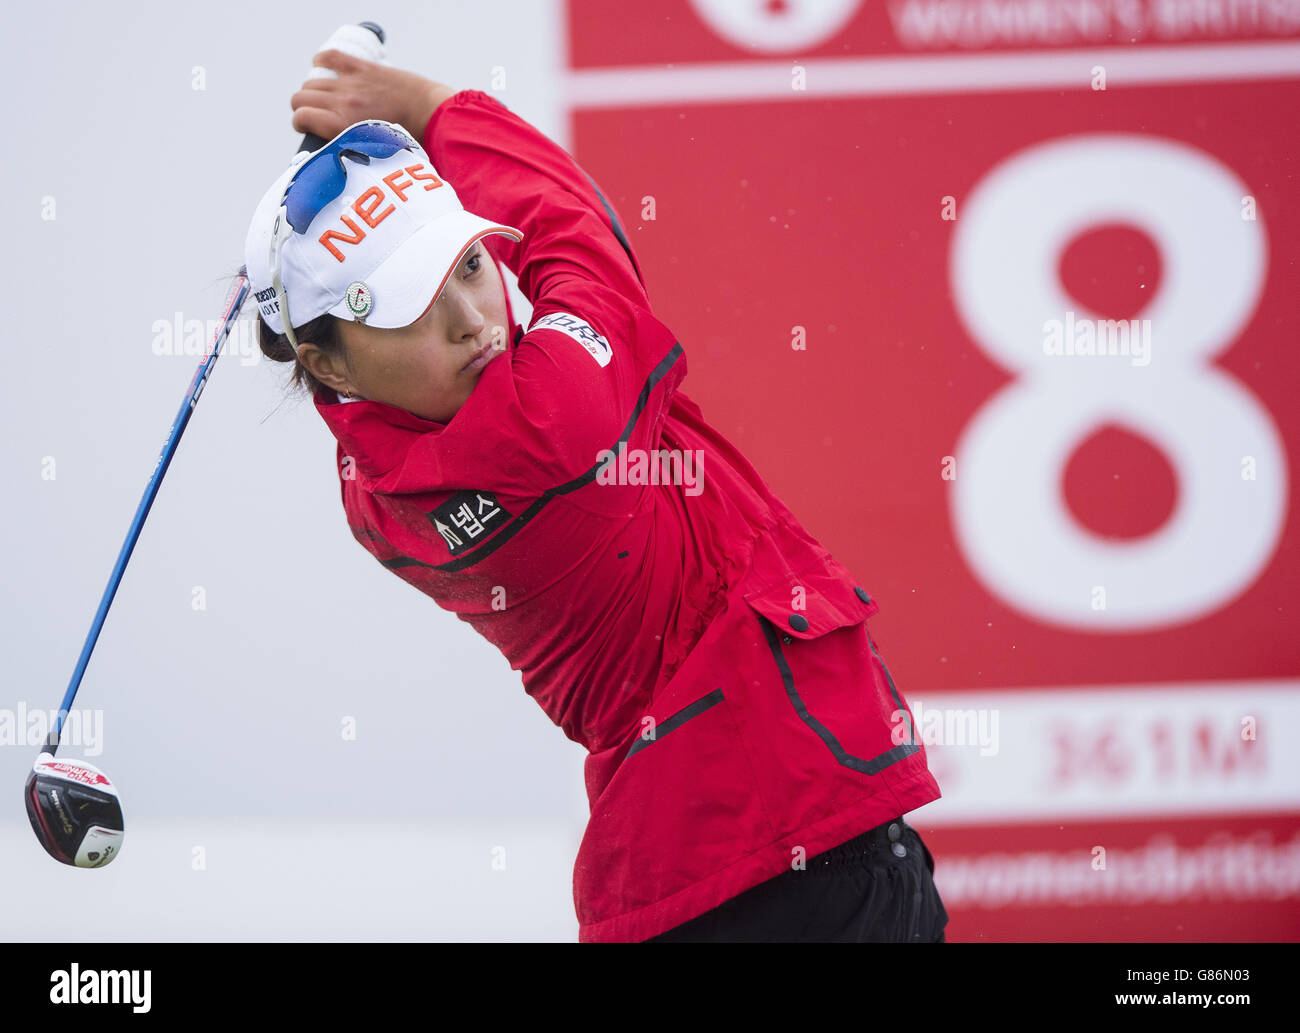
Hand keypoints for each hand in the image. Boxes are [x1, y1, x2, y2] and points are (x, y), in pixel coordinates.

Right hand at [290, 49, 456, 144]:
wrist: (431, 115)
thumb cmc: (407, 142)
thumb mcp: (370, 153)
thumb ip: (347, 147)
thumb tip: (331, 149)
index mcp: (342, 127)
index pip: (300, 117)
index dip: (301, 123)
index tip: (309, 127)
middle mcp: (341, 103)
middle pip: (300, 98)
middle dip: (304, 107)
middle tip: (316, 115)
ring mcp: (351, 84)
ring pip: (312, 81)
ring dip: (314, 91)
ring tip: (325, 99)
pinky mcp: (363, 68)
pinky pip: (330, 57)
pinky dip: (322, 60)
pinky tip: (323, 67)